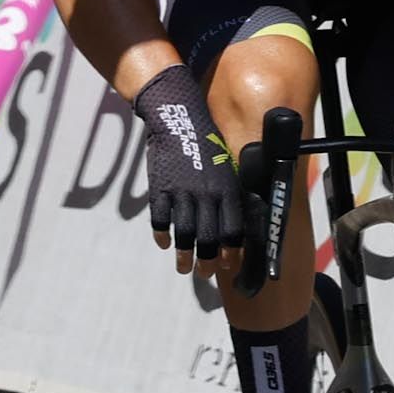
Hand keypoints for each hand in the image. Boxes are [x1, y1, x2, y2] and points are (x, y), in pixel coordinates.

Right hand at [131, 64, 242, 274]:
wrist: (178, 119)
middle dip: (207, 260)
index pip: (233, 229)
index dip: (230, 250)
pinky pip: (160, 218)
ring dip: (184, 255)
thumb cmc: (206, 142)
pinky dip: (162, 234)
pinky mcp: (160, 188)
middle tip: (204, 274)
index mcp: (227, 189)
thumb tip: (232, 219)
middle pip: (209, 237)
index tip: (228, 264)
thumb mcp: (225, 167)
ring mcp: (182, 192)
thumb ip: (228, 193)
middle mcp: (206, 194)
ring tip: (183, 268)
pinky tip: (164, 243)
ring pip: (185, 233)